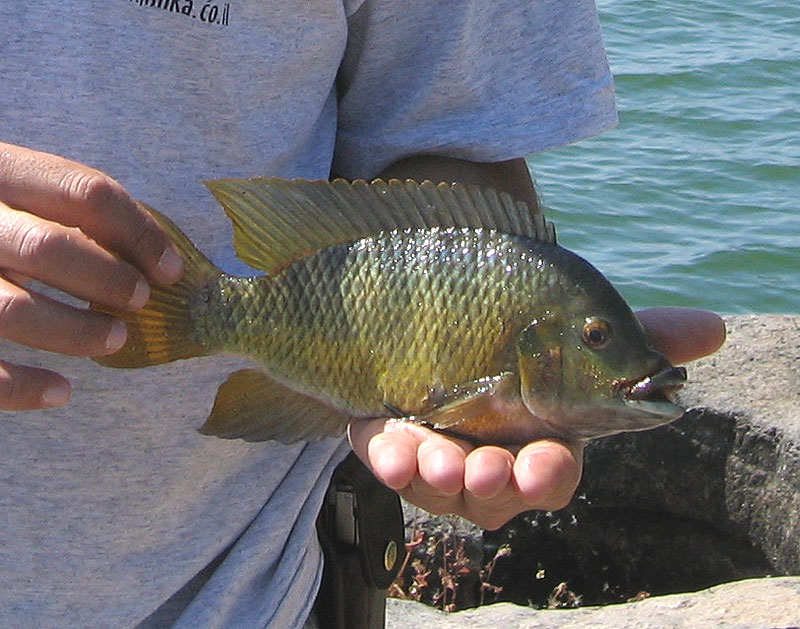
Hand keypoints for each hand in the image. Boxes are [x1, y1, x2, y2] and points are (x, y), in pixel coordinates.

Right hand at [0, 142, 182, 409]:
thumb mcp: (17, 191)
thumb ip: (70, 211)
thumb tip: (158, 261)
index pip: (83, 191)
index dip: (140, 233)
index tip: (172, 270)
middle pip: (49, 247)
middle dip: (107, 279)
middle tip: (139, 302)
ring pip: (13, 309)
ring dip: (76, 331)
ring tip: (115, 340)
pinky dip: (21, 387)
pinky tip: (61, 391)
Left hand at [350, 307, 725, 528]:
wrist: (450, 292)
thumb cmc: (523, 322)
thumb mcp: (575, 322)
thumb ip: (636, 332)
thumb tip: (716, 329)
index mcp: (538, 435)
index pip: (551, 472)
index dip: (547, 475)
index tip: (542, 467)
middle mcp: (488, 451)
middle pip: (492, 489)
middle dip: (492, 484)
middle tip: (488, 471)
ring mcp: (434, 445)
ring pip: (435, 481)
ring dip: (436, 474)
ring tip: (437, 459)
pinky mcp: (388, 430)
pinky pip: (384, 453)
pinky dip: (386, 454)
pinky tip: (387, 447)